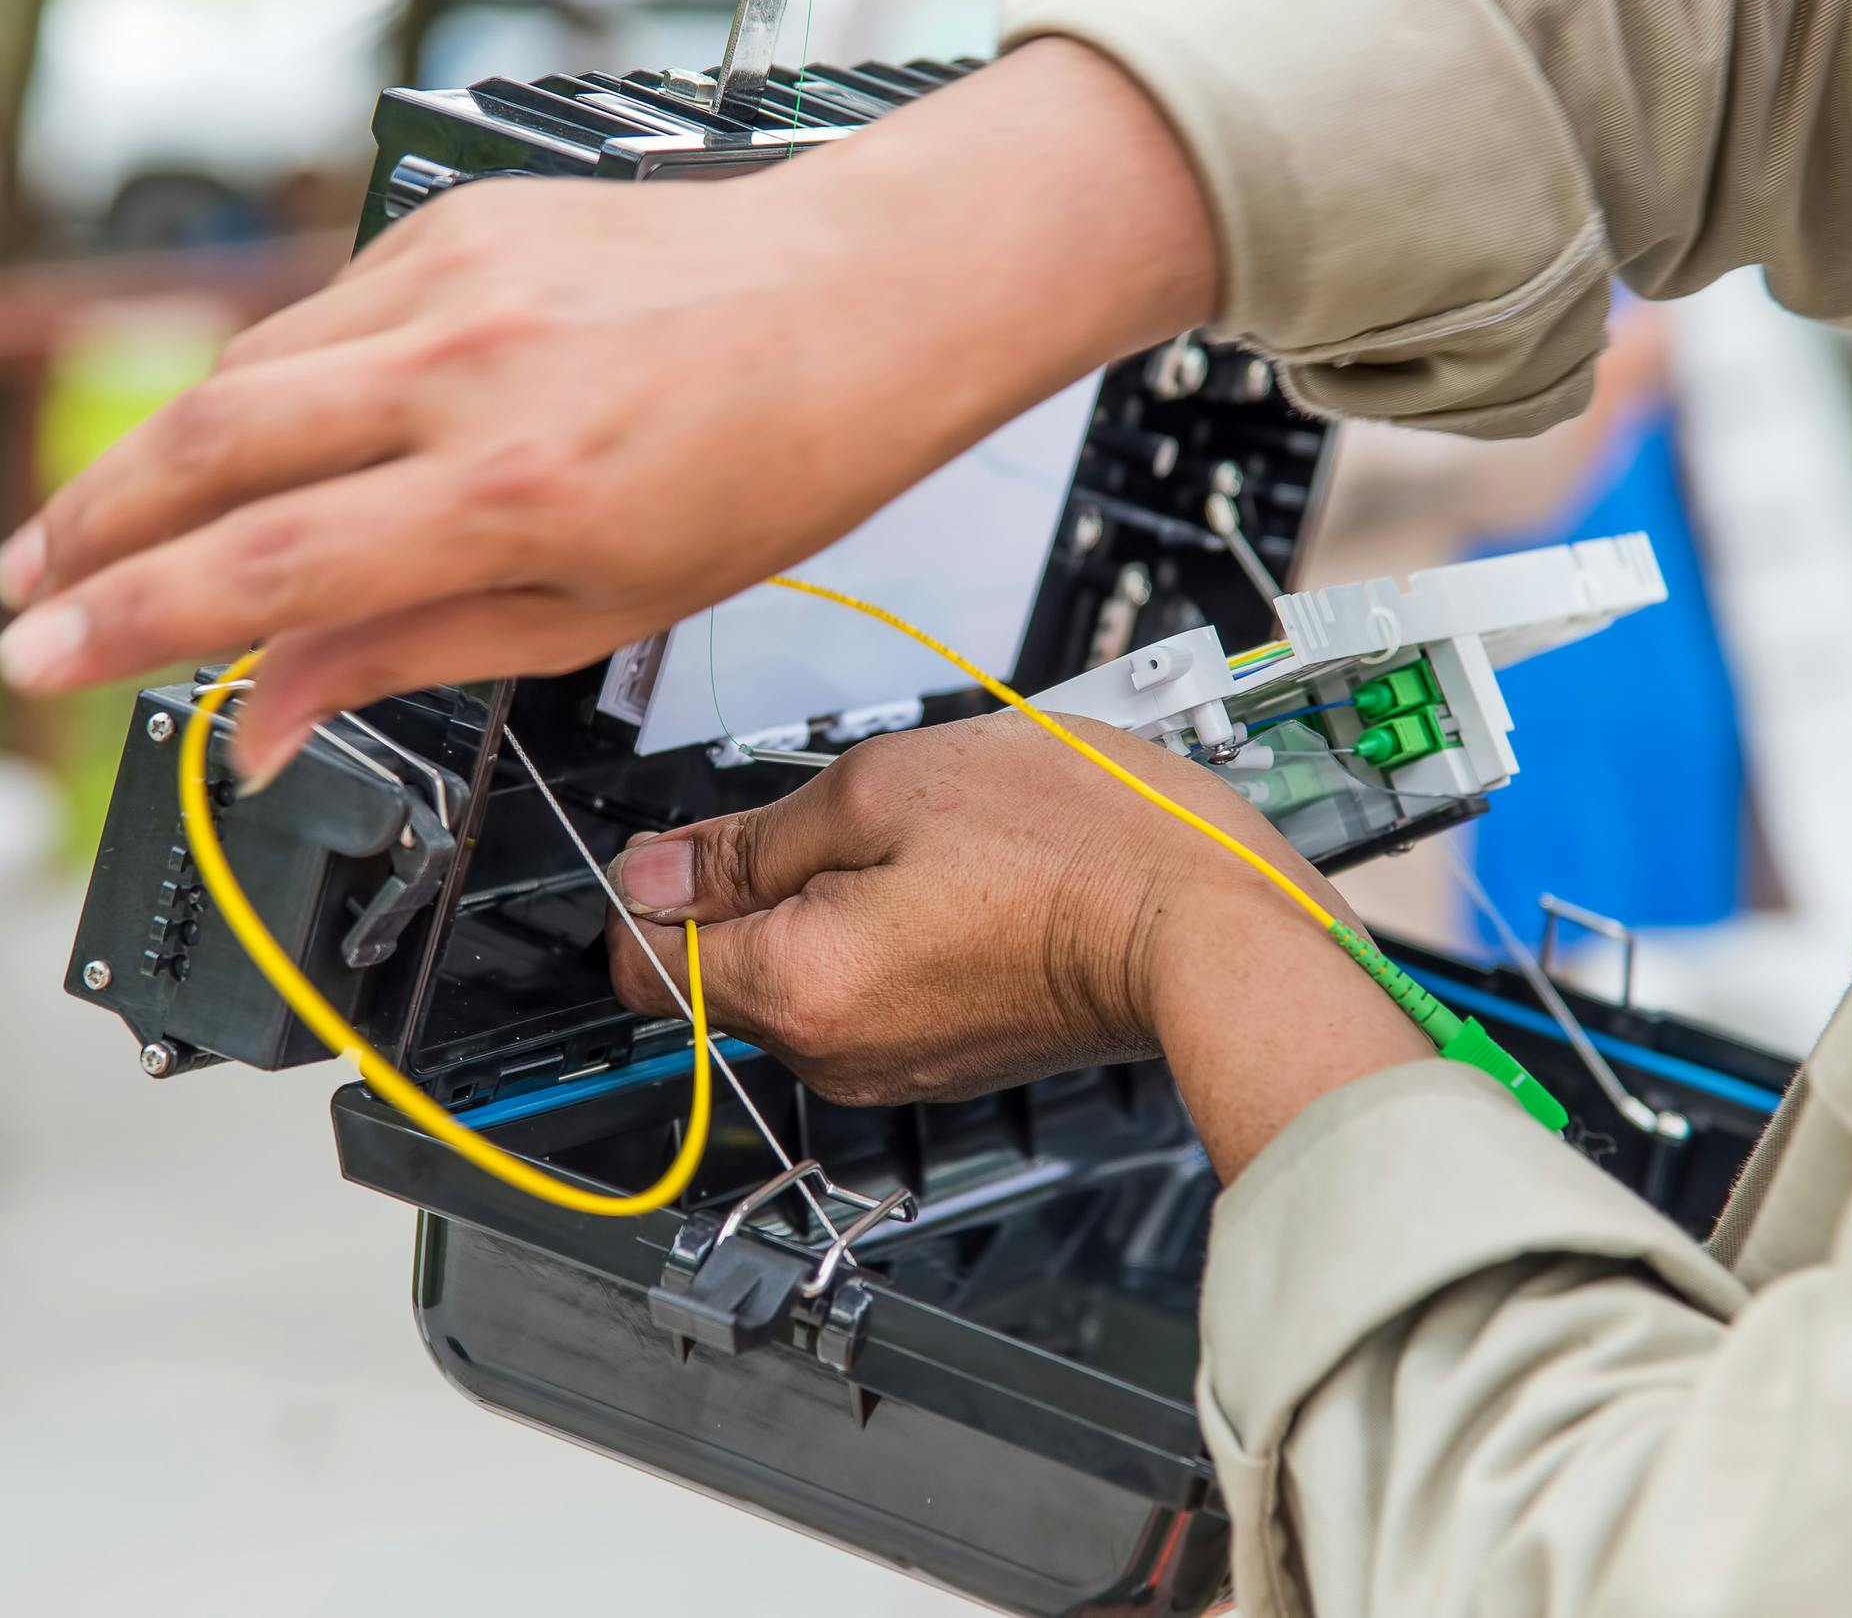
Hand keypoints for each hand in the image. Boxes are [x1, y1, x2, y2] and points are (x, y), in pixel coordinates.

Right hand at [0, 40, 1214, 783]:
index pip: (260, 571)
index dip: (125, 626)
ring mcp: (453, 281)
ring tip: (98, 527)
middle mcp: (465, 374)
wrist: (860, 300)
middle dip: (86, 528)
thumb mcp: (598, 612)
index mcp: (511, 496)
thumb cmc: (769, 465)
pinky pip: (315, 314)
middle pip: (205, 449)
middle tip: (21, 592)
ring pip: (243, 371)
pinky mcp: (457, 223)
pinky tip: (242, 437)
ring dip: (153, 456)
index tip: (39, 664)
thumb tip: (269, 719)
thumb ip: (408, 654)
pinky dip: (262, 383)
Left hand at [603, 712, 1431, 1176]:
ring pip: (800, 974)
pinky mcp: (948, 1057)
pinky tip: (963, 882)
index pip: (638, 963)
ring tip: (929, 844)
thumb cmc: (1077, 846)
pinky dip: (889, 932)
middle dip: (757, 887)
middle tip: (849, 816)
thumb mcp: (883, 786)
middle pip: (722, 968)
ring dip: (832, 903)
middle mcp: (830, 1053)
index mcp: (795, 987)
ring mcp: (892, 1065)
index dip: (651, 886)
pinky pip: (871, 990)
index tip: (695, 838)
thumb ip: (749, 839)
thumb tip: (652, 873)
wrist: (1212, 929)